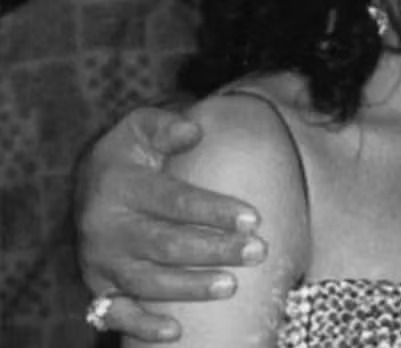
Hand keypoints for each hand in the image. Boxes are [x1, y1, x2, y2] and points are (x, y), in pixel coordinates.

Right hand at [75, 105, 266, 340]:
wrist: (89, 183)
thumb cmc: (130, 154)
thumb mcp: (140, 128)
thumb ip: (165, 126)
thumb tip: (193, 130)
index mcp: (120, 187)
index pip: (172, 201)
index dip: (213, 211)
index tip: (254, 217)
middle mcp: (106, 228)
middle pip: (165, 245)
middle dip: (214, 251)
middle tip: (258, 251)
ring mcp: (101, 262)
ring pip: (147, 281)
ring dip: (190, 287)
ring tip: (231, 286)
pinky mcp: (100, 286)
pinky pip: (116, 314)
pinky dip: (142, 326)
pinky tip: (175, 332)